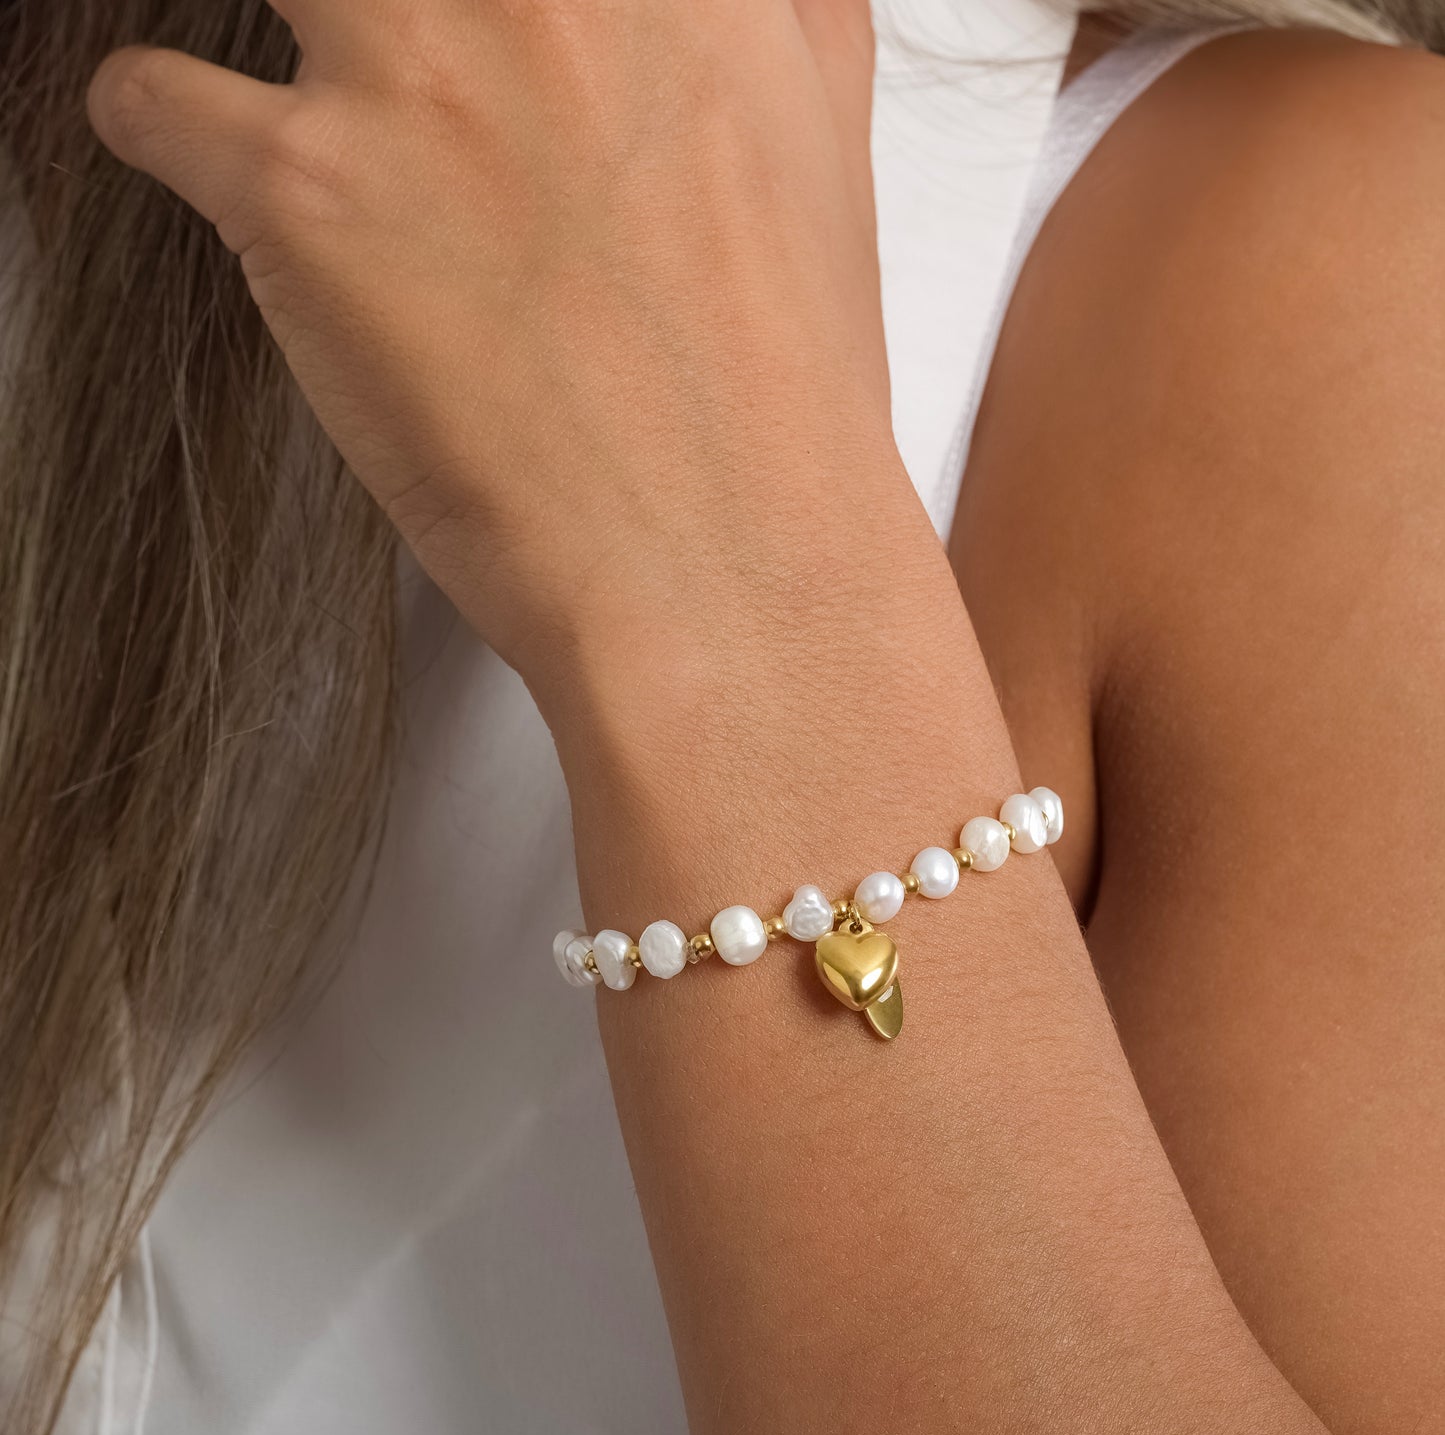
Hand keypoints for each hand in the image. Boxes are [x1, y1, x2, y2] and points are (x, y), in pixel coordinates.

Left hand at [87, 0, 894, 693]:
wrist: (727, 564)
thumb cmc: (777, 402)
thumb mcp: (826, 160)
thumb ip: (775, 31)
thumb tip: (758, 2)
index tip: (465, 28)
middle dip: (372, 15)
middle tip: (386, 65)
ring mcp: (411, 72)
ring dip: (268, 35)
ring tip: (307, 105)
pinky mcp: (303, 190)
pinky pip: (148, 98)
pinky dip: (161, 131)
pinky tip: (227, 181)